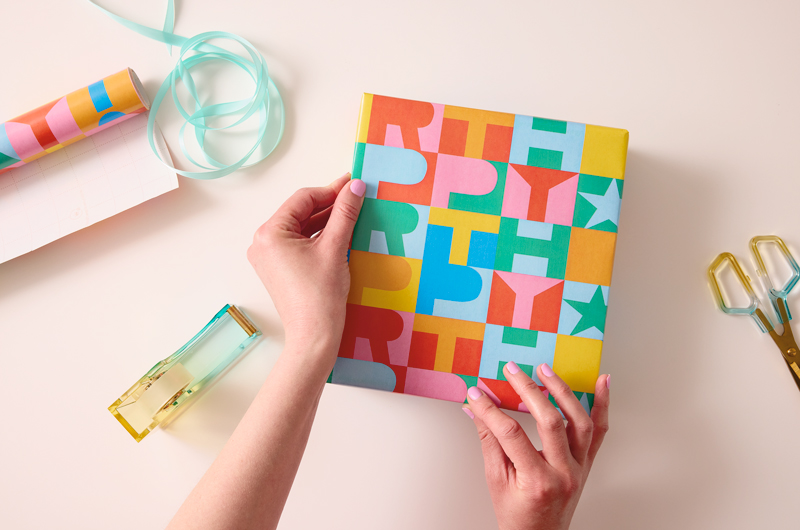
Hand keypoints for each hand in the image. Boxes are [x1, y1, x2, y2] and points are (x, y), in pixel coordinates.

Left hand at [247, 173, 365, 355]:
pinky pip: (300, 243)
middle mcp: (263, 242)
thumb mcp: (335, 247)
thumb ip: (345, 213)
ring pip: (302, 227)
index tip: (353, 184)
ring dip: (327, 220)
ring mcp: (270, 257)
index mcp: (270, 233)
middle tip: (356, 195)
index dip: (330, 190)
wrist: (314, 336)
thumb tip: (356, 186)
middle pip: (301, 212)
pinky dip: (320, 236)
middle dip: (329, 205)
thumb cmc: (320, 296)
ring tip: (353, 213)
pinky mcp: (279, 268)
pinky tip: (341, 232)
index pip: (303, 199)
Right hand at [464, 364, 609, 529]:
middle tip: (512, 370)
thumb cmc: (518, 517)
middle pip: (549, 422)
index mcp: (537, 481)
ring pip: (579, 422)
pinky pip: (600, 431)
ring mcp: (580, 468)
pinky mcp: (588, 463)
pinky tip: (602, 382)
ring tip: (547, 370)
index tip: (477, 394)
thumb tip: (475, 409)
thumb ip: (488, 441)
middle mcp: (564, 473)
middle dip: (527, 390)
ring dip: (563, 391)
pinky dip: (603, 404)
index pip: (511, 434)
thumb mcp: (496, 480)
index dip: (490, 410)